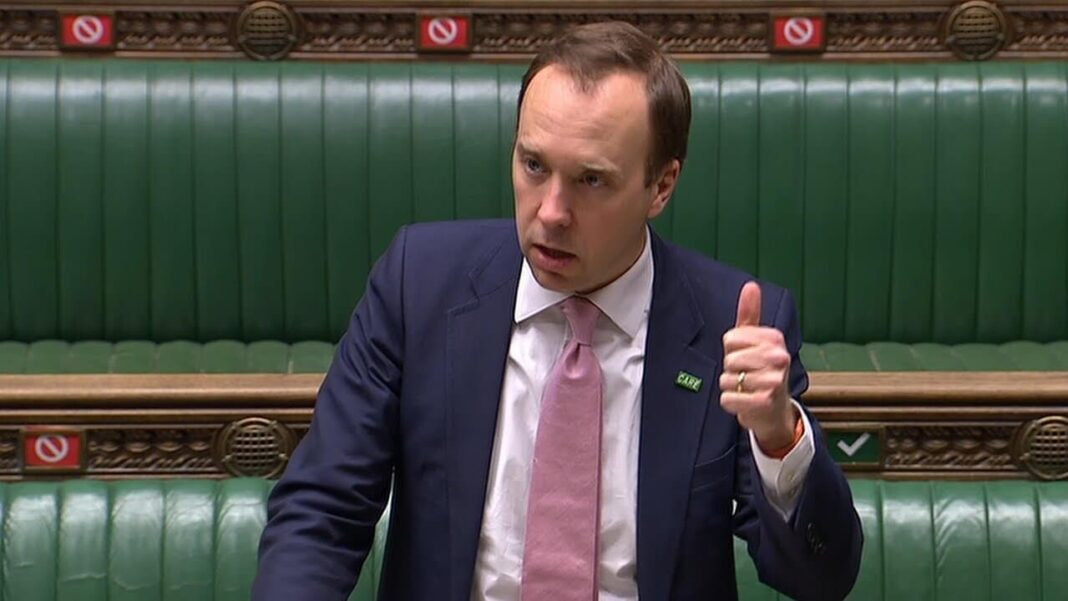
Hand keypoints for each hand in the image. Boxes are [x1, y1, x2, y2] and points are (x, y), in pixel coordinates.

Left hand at [719, 281, 796, 450]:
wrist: (775, 409)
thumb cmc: (762, 370)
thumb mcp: (756, 340)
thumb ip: (750, 313)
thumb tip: (750, 285)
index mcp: (774, 339)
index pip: (730, 339)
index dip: (731, 350)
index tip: (746, 356)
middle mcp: (778, 358)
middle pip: (729, 359)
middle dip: (731, 370)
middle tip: (747, 375)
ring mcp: (774, 381)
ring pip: (726, 379)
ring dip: (731, 387)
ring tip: (747, 388)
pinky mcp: (764, 402)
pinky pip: (727, 398)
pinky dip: (730, 402)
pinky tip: (745, 401)